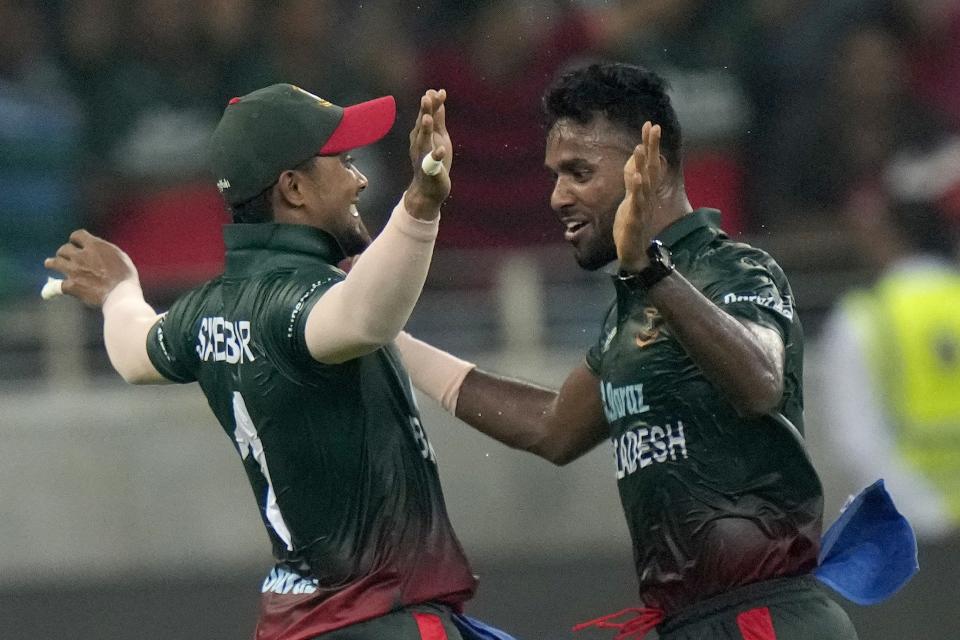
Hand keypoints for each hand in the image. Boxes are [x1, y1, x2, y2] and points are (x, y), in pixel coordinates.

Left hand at [43, 230, 139, 306]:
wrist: (121, 294)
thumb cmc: (125, 276)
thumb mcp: (120, 256)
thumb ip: (105, 250)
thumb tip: (98, 249)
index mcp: (94, 245)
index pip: (77, 235)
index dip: (76, 240)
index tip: (78, 244)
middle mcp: (81, 255)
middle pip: (64, 249)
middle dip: (66, 252)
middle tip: (67, 257)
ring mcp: (74, 271)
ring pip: (54, 262)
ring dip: (52, 263)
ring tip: (50, 264)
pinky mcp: (71, 286)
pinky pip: (56, 286)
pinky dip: (53, 288)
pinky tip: (50, 290)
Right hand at [405, 88, 450, 218]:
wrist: (428, 191)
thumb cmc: (433, 162)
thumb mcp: (438, 137)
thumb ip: (438, 119)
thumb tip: (438, 98)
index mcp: (422, 135)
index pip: (427, 116)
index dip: (433, 104)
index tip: (440, 91)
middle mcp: (419, 145)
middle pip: (422, 125)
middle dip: (424, 111)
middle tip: (426, 97)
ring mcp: (423, 158)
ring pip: (423, 142)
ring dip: (424, 130)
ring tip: (427, 118)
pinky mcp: (429, 172)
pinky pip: (431, 164)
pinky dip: (435, 156)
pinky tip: (441, 150)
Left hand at [613, 121, 662, 270]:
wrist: (634, 251)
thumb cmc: (632, 224)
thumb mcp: (631, 198)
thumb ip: (632, 179)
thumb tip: (633, 162)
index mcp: (646, 190)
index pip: (650, 163)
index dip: (651, 144)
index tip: (651, 124)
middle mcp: (647, 195)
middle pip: (650, 168)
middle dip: (651, 147)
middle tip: (653, 127)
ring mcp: (642, 206)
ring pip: (644, 183)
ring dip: (641, 165)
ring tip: (639, 148)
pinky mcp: (635, 219)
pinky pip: (637, 202)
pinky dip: (637, 190)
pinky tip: (636, 178)